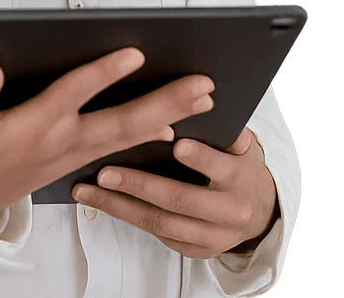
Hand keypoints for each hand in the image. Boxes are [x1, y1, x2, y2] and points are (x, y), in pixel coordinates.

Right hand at [0, 48, 215, 230]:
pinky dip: (145, 138)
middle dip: (165, 101)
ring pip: (126, 137)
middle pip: (121, 122)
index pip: (75, 94)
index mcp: (31, 128)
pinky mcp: (65, 164)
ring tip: (198, 102)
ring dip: (166, 116)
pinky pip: (116, 150)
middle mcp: (57, 144)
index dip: (104, 72)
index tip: (135, 54)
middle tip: (202, 86)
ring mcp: (66, 157)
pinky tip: (163, 130)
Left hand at [72, 126, 279, 258]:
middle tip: (104, 172)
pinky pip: (156, 234)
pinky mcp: (194, 250)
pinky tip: (99, 202)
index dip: (200, 157)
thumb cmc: (236, 162)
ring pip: (161, 223)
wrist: (257, 210)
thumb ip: (222, 127)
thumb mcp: (239, 143)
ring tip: (86, 190)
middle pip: (180, 200)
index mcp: (242, 178)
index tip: (177, 144)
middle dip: (140, 185)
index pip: (221, 166)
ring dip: (119, 206)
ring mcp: (212, 237)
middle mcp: (231, 212)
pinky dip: (126, 217)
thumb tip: (200, 93)